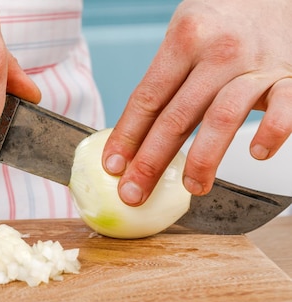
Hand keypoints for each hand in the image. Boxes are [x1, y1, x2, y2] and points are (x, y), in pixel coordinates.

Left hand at [102, 0, 291, 205]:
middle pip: (177, 116)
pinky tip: (256, 154)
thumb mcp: (183, 35)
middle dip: (151, 162)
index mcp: (184, 39)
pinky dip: (271, 132)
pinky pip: (284, 108)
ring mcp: (255, 65)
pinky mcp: (290, 77)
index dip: (127, 137)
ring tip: (191, 187)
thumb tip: (129, 137)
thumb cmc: (220, 21)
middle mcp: (219, 51)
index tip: (113, 167)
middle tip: (134, 193)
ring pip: (223, 118)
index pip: (147, 99)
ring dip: (204, 159)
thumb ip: (164, 80)